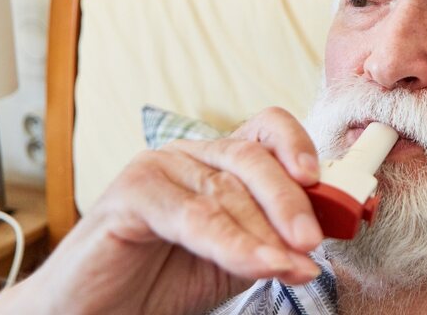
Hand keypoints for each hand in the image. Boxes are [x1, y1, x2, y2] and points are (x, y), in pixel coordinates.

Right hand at [0, 107, 323, 314]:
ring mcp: (158, 168)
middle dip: (290, 202)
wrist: (101, 311)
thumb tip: (323, 231)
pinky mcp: (130, 194)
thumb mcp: (238, 254)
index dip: (298, 144)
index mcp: (219, 159)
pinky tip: (261, 264)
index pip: (267, 129)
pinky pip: (193, 217)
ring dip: (266, 234)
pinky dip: (233, 244)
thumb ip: (273, 237)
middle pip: (252, 159)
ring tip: (292, 267)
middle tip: (313, 241)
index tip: (325, 179)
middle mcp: (191, 154)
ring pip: (225, 191)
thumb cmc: (167, 279)